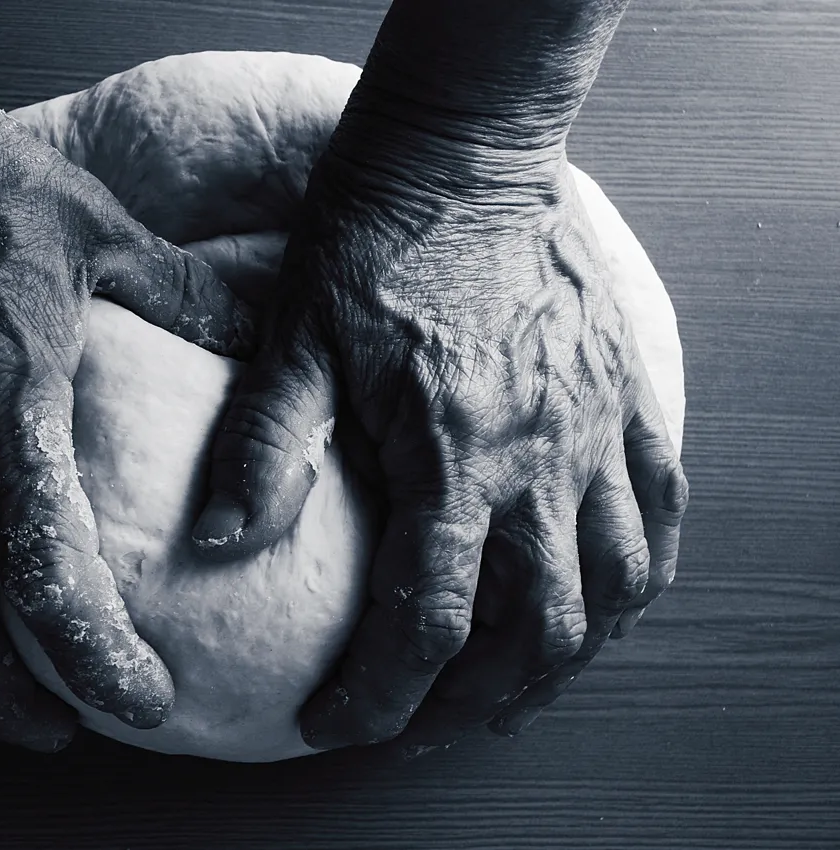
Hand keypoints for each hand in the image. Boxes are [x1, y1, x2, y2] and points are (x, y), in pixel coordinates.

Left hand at [189, 111, 687, 749]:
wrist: (461, 149)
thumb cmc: (370, 238)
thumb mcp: (296, 338)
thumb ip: (263, 445)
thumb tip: (218, 542)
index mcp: (452, 453)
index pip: (427, 621)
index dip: (379, 697)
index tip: (337, 724)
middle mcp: (541, 457)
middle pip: (535, 632)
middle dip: (472, 703)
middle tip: (418, 724)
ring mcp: (596, 429)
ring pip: (614, 589)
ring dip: (562, 661)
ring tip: (507, 692)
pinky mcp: (627, 397)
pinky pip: (661, 512)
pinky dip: (635, 579)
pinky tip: (600, 604)